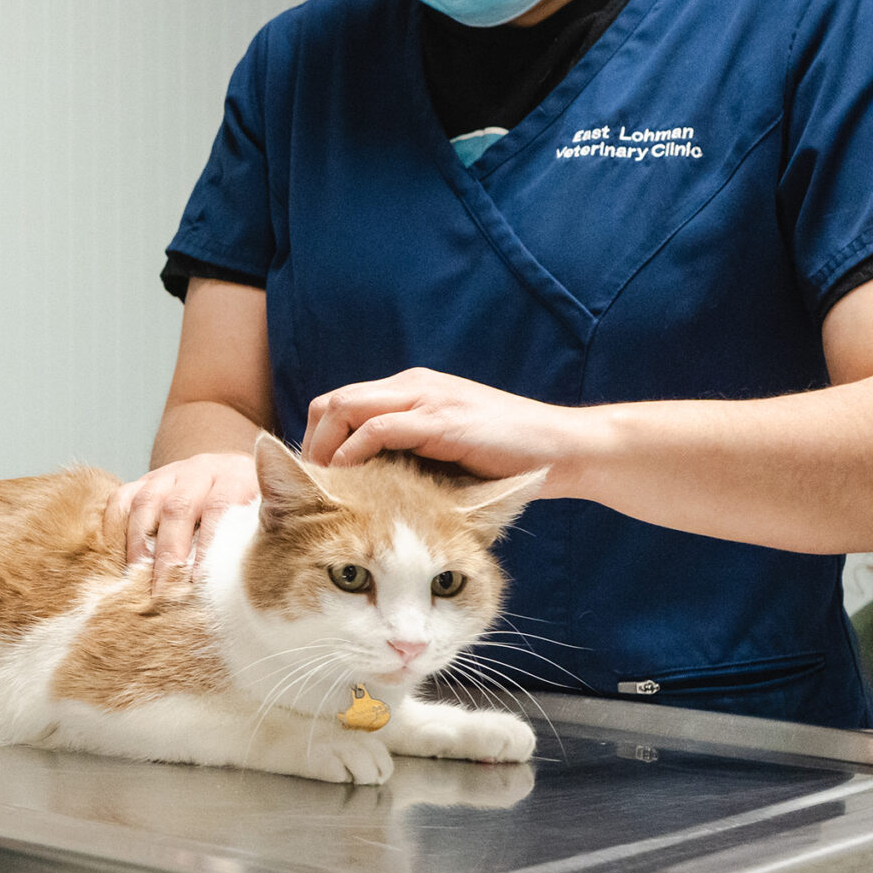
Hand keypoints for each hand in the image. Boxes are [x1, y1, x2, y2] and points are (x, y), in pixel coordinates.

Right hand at [106, 451, 259, 592]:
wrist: (228, 475)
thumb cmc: (248, 515)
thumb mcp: (260, 523)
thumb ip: (249, 545)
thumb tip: (241, 596)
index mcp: (236, 477)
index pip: (219, 508)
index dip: (207, 547)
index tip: (200, 585)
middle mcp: (201, 470)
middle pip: (178, 509)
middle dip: (169, 556)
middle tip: (165, 595)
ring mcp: (168, 473)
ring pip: (145, 504)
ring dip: (140, 548)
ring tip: (139, 583)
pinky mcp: (143, 481)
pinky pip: (120, 501)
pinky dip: (115, 531)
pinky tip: (120, 561)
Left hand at [303, 367, 588, 485]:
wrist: (561, 447)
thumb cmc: (505, 458)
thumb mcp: (446, 451)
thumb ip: (411, 454)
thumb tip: (367, 484)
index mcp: (411, 389)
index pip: (342, 403)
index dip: (320, 438)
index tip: (315, 477)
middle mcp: (412, 386)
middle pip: (333, 402)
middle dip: (313, 442)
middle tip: (310, 485)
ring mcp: (426, 399)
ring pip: (346, 408)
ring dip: (325, 448)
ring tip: (322, 486)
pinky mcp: (441, 420)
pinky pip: (378, 430)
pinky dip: (354, 453)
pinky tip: (347, 481)